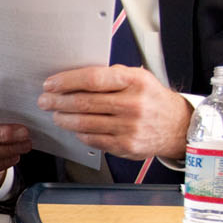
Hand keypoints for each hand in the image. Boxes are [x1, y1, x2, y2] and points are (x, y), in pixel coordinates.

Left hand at [37, 66, 191, 160]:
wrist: (177, 126)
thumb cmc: (153, 99)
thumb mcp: (139, 77)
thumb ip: (110, 76)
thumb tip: (75, 77)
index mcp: (134, 82)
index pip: (92, 79)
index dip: (67, 81)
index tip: (51, 83)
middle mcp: (132, 105)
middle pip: (84, 103)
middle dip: (58, 101)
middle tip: (45, 100)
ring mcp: (129, 127)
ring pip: (85, 123)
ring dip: (63, 119)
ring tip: (55, 114)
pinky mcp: (126, 146)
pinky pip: (93, 139)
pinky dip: (79, 133)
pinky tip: (73, 128)